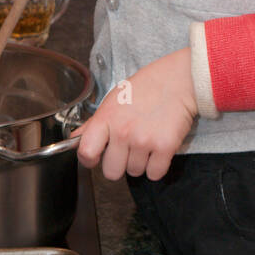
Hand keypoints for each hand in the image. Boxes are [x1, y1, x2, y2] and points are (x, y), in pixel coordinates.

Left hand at [73, 48, 197, 180]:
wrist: (179, 80)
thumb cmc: (146, 88)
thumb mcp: (113, 99)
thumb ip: (94, 123)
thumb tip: (76, 139)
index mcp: (106, 118)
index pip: (86, 152)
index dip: (89, 159)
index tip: (96, 156)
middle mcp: (123, 131)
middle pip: (111, 172)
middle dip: (119, 163)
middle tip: (128, 147)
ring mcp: (144, 140)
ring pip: (135, 172)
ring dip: (140, 162)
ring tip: (147, 140)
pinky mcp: (165, 147)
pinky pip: (155, 174)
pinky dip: (157, 166)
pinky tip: (158, 148)